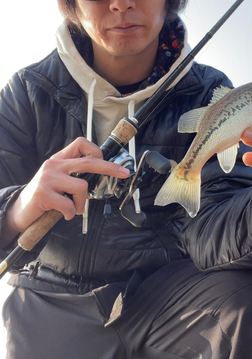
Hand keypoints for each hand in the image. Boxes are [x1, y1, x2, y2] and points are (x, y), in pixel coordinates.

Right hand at [3, 137, 129, 239]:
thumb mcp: (59, 179)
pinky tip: (64, 214)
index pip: (80, 143)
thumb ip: (76, 174)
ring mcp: (48, 178)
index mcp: (59, 159)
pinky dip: (71, 213)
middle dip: (110, 168)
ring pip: (82, 186)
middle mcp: (53, 165)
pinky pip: (69, 205)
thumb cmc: (45, 196)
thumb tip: (103, 178)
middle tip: (123, 173)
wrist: (20, 210)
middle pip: (88, 162)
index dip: (97, 151)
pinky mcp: (43, 194)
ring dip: (82, 203)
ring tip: (75, 209)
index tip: (107, 161)